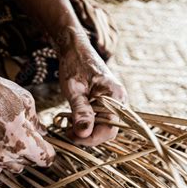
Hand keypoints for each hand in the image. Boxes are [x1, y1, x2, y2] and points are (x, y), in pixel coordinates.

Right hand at [0, 64, 55, 178]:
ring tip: (10, 140)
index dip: (47, 150)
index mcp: (24, 140)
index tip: (43, 142)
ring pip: (13, 168)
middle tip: (25, 133)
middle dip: (32, 150)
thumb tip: (41, 130)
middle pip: (30, 163)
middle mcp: (9, 153)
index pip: (46, 159)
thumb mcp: (25, 100)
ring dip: (15, 157)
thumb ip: (36, 120)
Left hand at [59, 29, 126, 145]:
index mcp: (115, 96)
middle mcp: (119, 100)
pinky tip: (73, 119)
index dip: (91, 138)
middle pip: (108, 131)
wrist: (74, 48)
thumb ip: (80, 111)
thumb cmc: (74, 64)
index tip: (72, 136)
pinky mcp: (106, 102)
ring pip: (103, 126)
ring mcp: (113, 102)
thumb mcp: (74, 89)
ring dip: (86, 130)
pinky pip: (99, 119)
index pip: (110, 130)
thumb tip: (84, 134)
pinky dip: (86, 123)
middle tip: (67, 132)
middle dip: (88, 136)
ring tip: (68, 125)